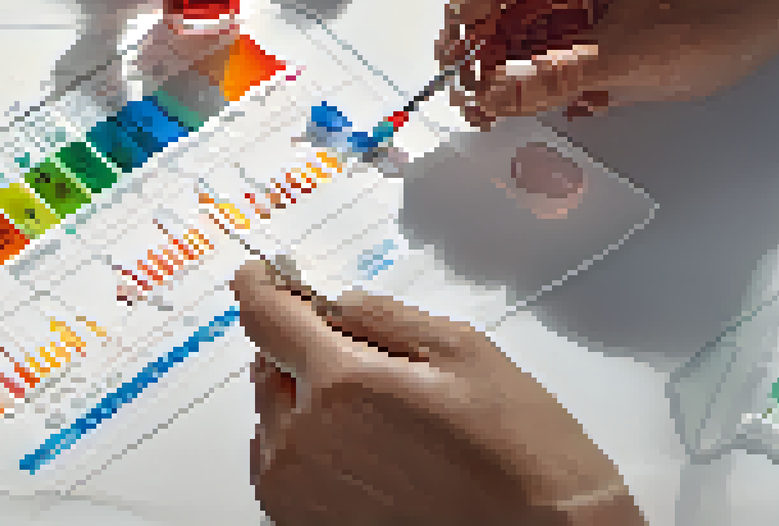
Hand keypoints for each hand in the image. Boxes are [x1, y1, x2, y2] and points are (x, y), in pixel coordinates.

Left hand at [231, 258, 645, 525]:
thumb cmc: (515, 452)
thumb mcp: (461, 351)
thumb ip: (382, 315)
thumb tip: (332, 302)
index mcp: (342, 382)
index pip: (266, 316)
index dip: (263, 287)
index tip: (263, 277)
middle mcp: (305, 439)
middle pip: (270, 366)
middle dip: (305, 352)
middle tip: (369, 364)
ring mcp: (299, 489)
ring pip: (273, 416)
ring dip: (306, 402)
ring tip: (381, 419)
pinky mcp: (303, 523)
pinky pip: (279, 465)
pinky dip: (306, 447)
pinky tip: (367, 453)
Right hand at [438, 0, 778, 126]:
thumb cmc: (707, 3)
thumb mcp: (623, 53)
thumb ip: (552, 78)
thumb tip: (494, 96)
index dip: (460, 32)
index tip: (452, 74)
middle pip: (498, 18)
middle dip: (484, 64)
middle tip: (480, 110)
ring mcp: (583, 2)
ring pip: (525, 41)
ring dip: (516, 79)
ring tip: (512, 115)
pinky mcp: (602, 27)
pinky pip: (558, 55)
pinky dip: (552, 82)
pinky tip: (565, 106)